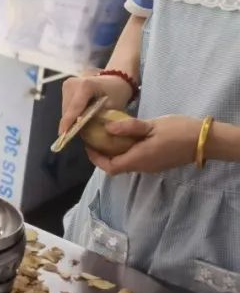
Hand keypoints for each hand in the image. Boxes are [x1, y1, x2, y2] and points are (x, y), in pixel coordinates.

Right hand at [58, 73, 136, 135]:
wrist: (115, 80)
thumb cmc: (117, 94)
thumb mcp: (112, 108)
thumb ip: (98, 118)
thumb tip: (84, 131)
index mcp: (85, 86)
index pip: (74, 108)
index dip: (68, 122)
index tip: (62, 135)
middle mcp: (73, 83)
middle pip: (67, 109)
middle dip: (70, 123)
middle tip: (78, 134)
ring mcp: (68, 84)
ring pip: (65, 108)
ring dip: (70, 118)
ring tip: (80, 126)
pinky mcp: (66, 86)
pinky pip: (67, 105)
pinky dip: (72, 113)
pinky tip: (79, 117)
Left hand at [86, 115, 201, 174]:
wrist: (205, 141)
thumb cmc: (178, 131)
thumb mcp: (152, 125)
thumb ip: (129, 128)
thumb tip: (107, 128)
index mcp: (139, 159)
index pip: (110, 167)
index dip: (95, 158)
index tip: (87, 144)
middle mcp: (143, 166)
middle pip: (116, 166)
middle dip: (102, 154)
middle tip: (94, 137)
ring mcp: (151, 165)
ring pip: (126, 163)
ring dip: (113, 152)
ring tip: (106, 134)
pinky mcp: (158, 162)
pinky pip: (136, 159)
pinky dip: (125, 151)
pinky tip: (125, 136)